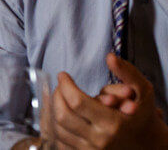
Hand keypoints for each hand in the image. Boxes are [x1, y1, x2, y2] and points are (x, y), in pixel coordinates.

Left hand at [52, 53, 167, 147]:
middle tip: (60, 85)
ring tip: (61, 96)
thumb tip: (110, 57)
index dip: (65, 85)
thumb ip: (127, 72)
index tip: (63, 75)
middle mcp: (100, 140)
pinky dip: (55, 124)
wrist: (146, 143)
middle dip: (56, 95)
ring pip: (57, 128)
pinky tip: (61, 111)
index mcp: (113, 124)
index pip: (77, 102)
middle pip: (62, 115)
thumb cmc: (142, 114)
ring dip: (53, 108)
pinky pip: (59, 140)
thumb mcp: (143, 91)